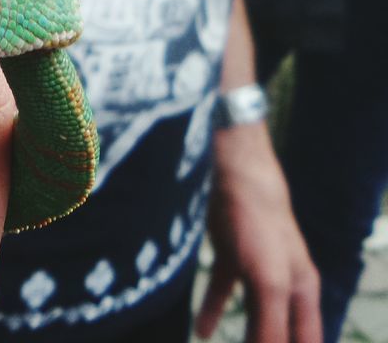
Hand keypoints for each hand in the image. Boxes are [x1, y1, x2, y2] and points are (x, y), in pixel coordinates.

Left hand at [194, 123, 320, 342]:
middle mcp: (284, 283)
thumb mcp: (269, 282)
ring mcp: (257, 269)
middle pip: (279, 329)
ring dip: (243, 336)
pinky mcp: (231, 256)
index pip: (306, 339)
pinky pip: (223, 292)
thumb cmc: (260, 227)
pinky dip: (212, 311)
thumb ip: (272, 323)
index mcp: (302, 292)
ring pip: (252, 313)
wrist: (234, 177)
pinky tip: (199, 331)